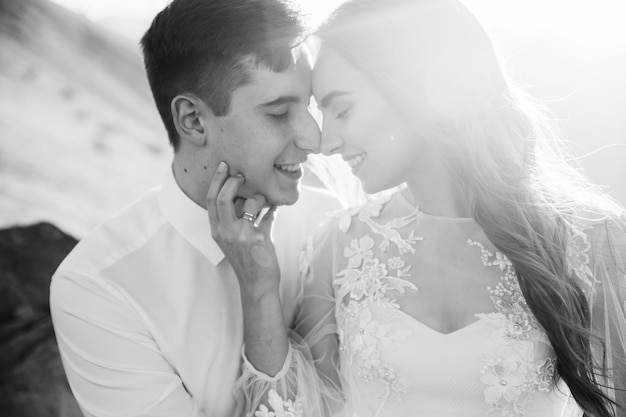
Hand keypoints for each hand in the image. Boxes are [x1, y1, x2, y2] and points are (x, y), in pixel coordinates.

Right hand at [206, 161, 280, 299]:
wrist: (256, 283)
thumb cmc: (245, 260)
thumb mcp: (230, 240)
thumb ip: (232, 220)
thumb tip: (243, 195)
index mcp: (217, 231)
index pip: (211, 200)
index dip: (217, 180)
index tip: (224, 166)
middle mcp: (226, 232)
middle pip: (224, 197)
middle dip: (233, 180)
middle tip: (242, 174)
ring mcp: (242, 236)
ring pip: (250, 202)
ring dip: (259, 197)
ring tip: (263, 202)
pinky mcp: (260, 239)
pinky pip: (269, 214)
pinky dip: (273, 209)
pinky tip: (275, 209)